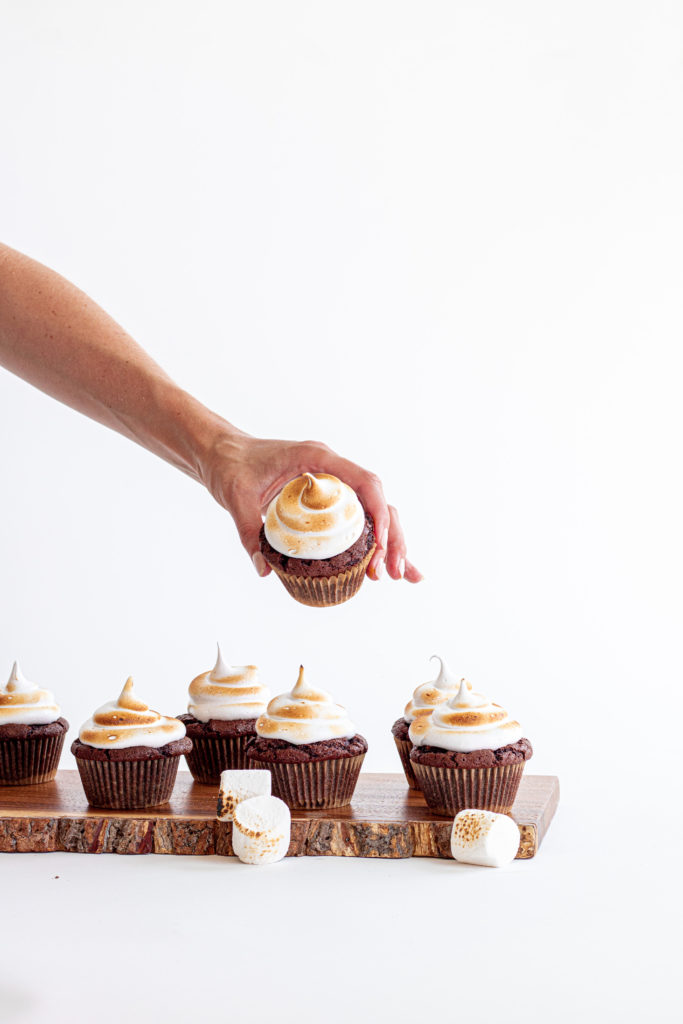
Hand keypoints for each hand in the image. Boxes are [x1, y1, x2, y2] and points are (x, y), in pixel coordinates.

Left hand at [201, 432, 422, 581]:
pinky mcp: (325, 500)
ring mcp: (332, 484)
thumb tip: (264, 570)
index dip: (379, 512)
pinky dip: (371, 543)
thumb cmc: (231, 466)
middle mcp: (332, 470)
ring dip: (390, 543)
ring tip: (399, 576)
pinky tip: (382, 567)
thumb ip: (249, 531)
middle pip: (377, 501)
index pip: (364, 481)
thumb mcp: (237, 498)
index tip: (381, 544)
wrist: (222, 453)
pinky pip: (355, 520)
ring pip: (373, 512)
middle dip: (392, 537)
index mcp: (318, 458)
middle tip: (393, 572)